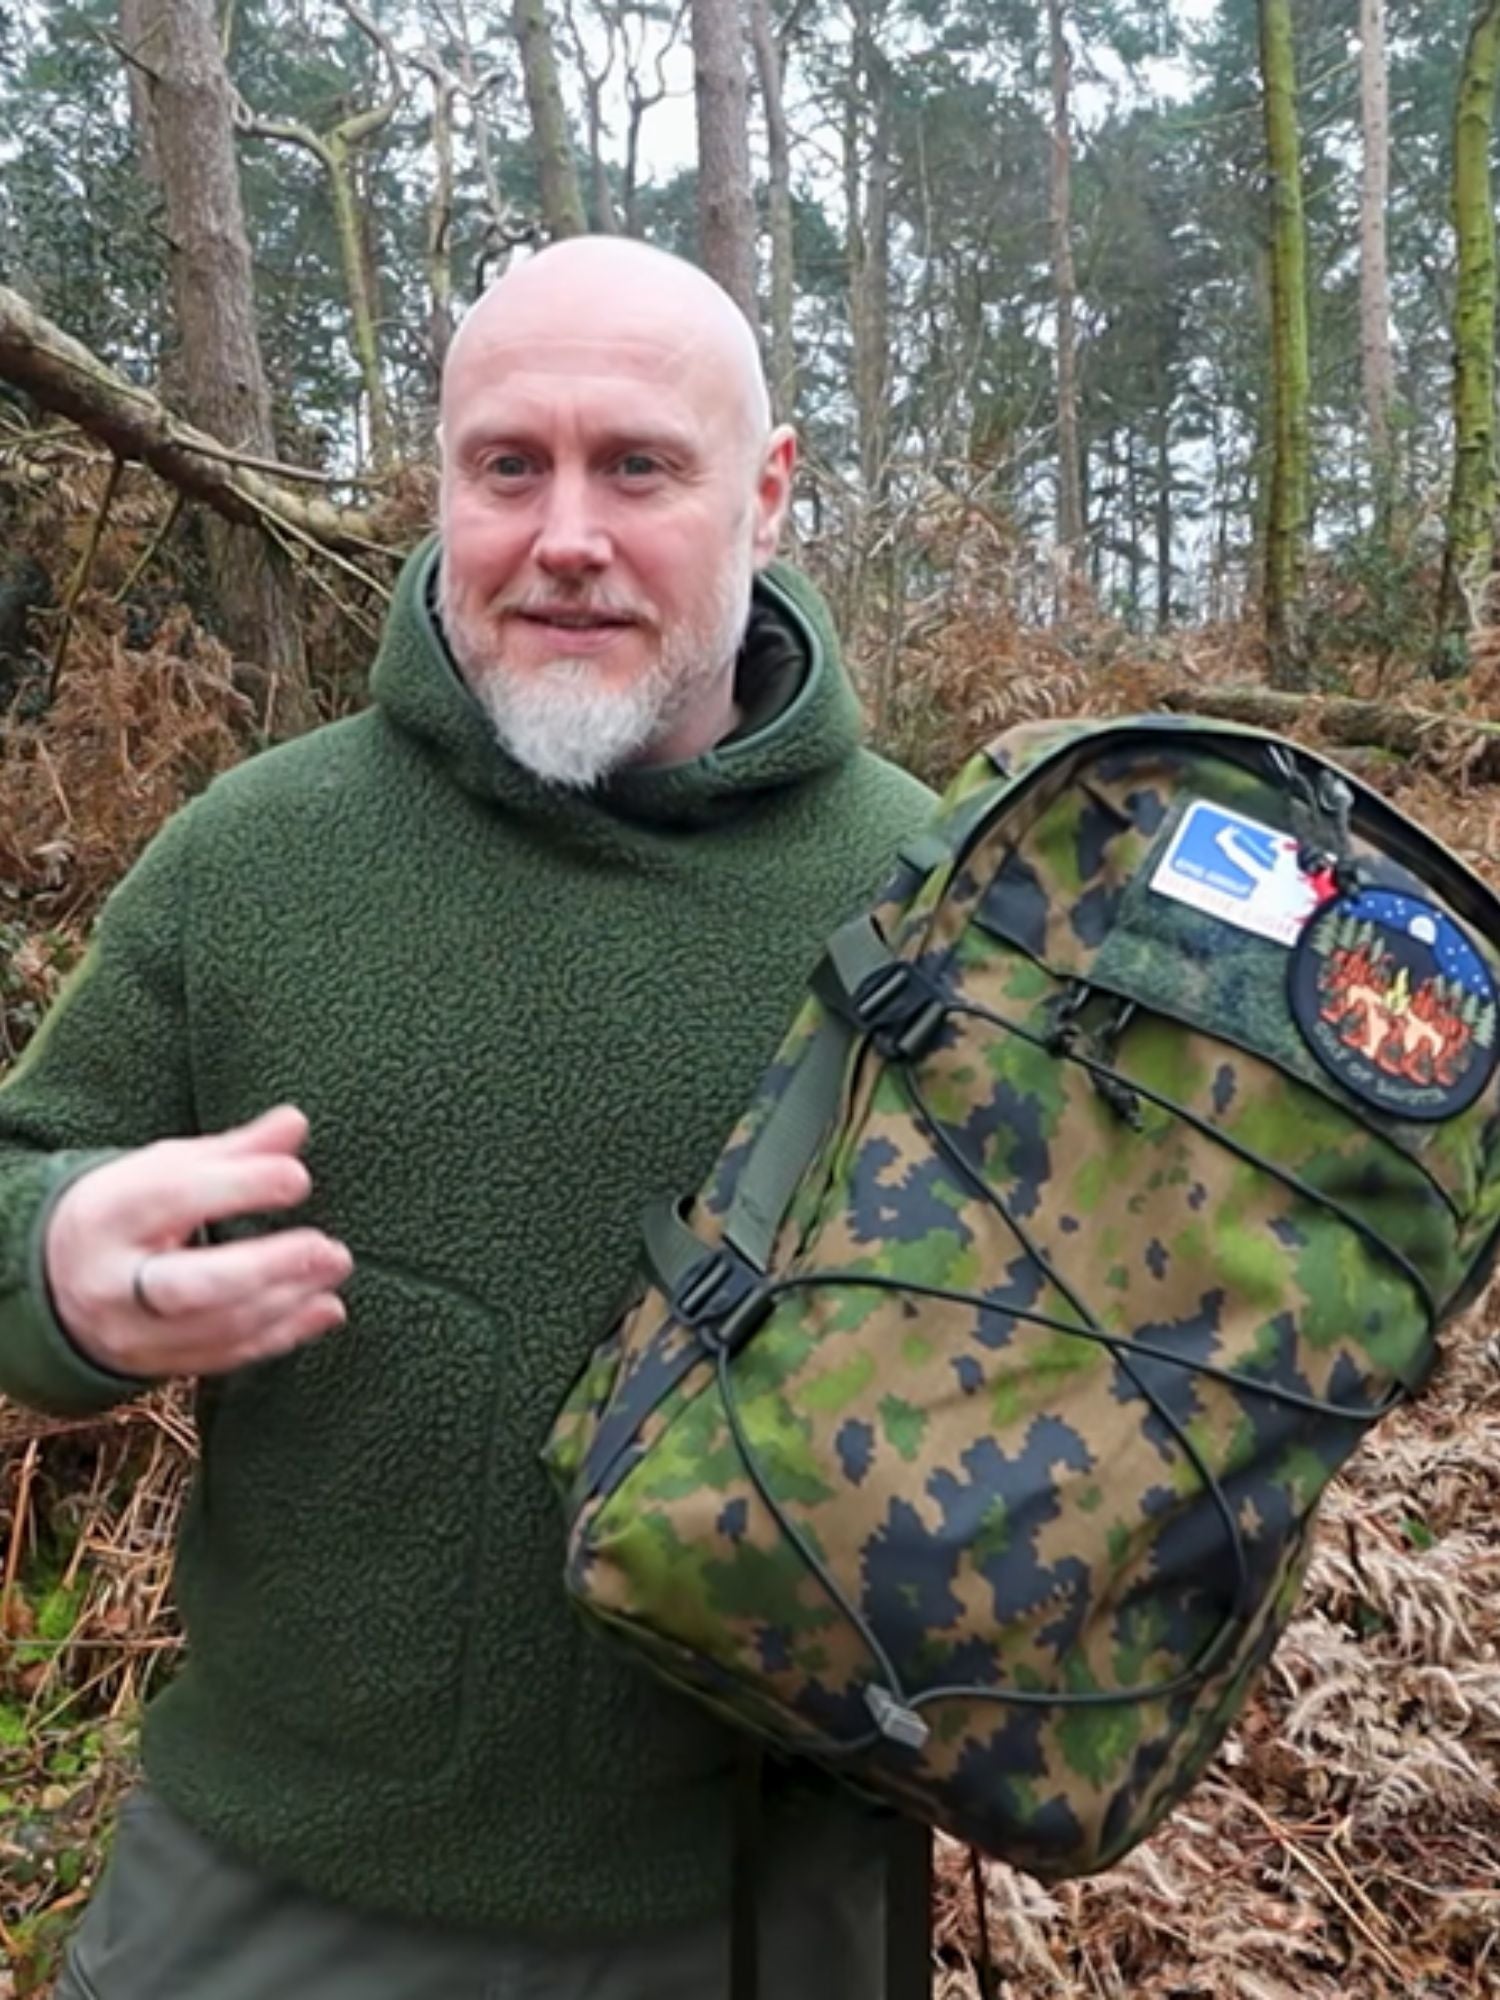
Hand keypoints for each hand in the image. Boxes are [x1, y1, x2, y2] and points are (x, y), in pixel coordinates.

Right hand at [44, 1105, 352, 1378]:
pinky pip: (227, 1357)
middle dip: (266, 1267)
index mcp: (107, 1216)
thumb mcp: (164, 1169)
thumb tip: (296, 1122)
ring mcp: (134, 1333)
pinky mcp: (160, 1365)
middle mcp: (113, 1283)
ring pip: (216, 1328)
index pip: (170, 1199)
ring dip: (288, 1300)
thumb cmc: (128, 1211)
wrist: (60, 1281)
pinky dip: (283, 1335)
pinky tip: (326, 1309)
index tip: (297, 1177)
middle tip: (327, 1247)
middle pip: (188, 1285)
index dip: (239, 1187)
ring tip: (335, 1266)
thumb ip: (234, 1150)